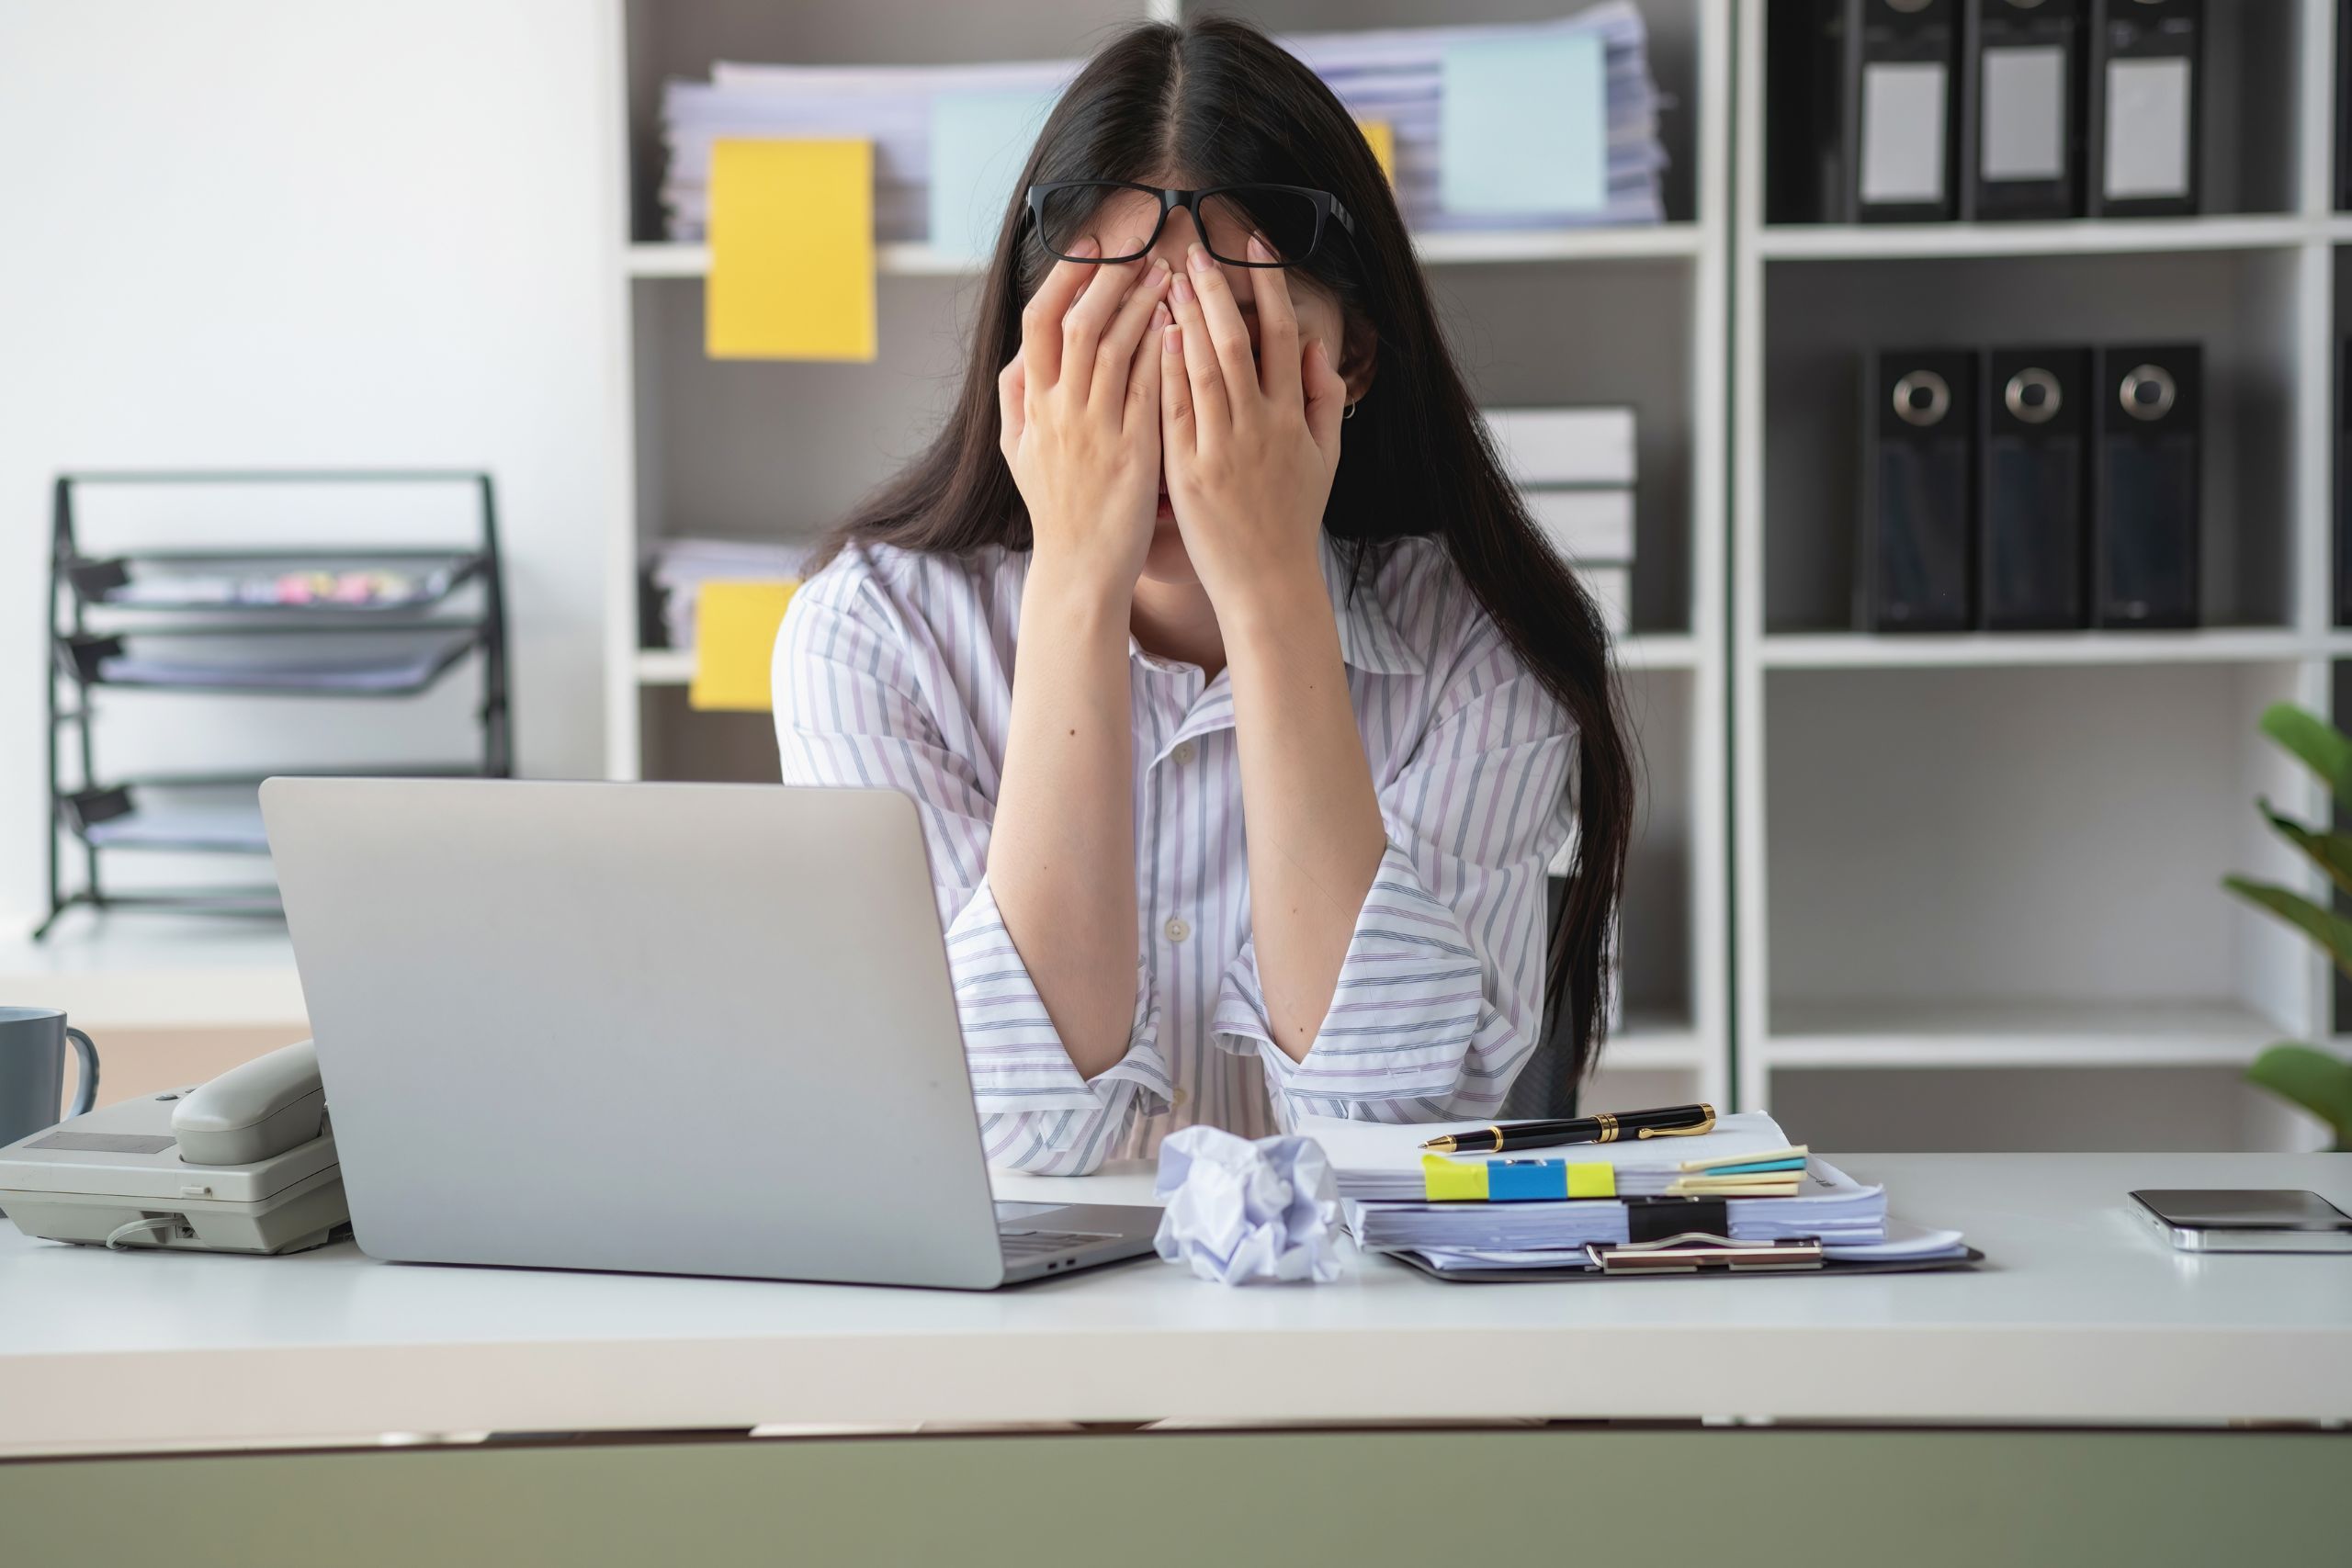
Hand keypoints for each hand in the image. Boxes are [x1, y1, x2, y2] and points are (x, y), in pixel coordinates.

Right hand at [998, 237, 1172, 591]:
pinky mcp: (1133, 452)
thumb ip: (1015, 398)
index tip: (1091, 244)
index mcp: (1032, 405)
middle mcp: (1059, 412)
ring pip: (1117, 348)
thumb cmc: (1056, 507)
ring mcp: (1096, 431)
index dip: (1065, 277)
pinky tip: (1181, 324)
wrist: (1079, 568)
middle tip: (1138, 246)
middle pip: (1080, 324)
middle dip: (1109, 277)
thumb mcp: (1016, 451)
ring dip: (1143, 304)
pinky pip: (1149, 388)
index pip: (1039, 322)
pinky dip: (1163, 350)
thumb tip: (1018, 354)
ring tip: (1168, 273)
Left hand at [1158, 236, 1347, 613]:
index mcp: (1292, 419)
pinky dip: (1164, 368)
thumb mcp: (1324, 459)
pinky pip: (1173, 410)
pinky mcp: (1187, 472)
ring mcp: (1221, 449)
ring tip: (1168, 279)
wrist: (1268, 582)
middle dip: (1216, 290)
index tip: (1252, 246)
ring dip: (1184, 318)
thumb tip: (1316, 348)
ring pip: (1201, 369)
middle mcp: (1259, 428)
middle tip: (1197, 250)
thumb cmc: (1292, 520)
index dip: (1268, 286)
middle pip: (1236, 342)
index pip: (1282, 336)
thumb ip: (1325, 400)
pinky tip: (1152, 335)